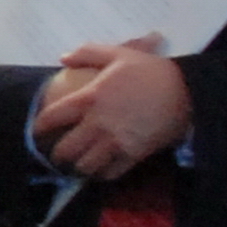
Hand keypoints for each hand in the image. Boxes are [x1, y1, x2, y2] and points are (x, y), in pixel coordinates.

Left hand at [31, 37, 190, 179]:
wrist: (188, 91)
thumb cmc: (150, 70)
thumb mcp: (118, 54)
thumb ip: (87, 53)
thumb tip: (62, 58)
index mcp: (90, 98)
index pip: (52, 117)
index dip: (40, 126)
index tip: (38, 130)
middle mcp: (98, 123)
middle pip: (65, 150)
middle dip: (58, 153)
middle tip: (59, 152)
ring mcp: (116, 141)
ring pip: (85, 166)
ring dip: (79, 166)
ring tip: (78, 163)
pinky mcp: (133, 154)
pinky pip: (109, 173)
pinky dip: (101, 173)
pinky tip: (100, 168)